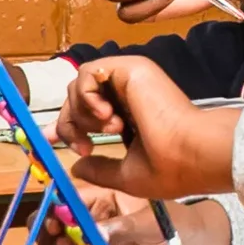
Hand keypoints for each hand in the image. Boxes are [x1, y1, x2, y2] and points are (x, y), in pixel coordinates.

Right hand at [35, 197, 231, 244]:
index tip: (57, 228)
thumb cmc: (173, 222)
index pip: (63, 201)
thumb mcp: (150, 220)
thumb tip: (92, 235)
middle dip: (50, 241)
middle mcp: (86, 222)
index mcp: (98, 198)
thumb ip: (123, 226)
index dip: (52, 213)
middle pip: (48, 229)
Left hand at [54, 57, 241, 200]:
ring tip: (111, 129)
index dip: (66, 123)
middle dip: (69, 124)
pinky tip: (106, 115)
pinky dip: (87, 95)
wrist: (191, 153)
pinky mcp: (131, 68)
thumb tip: (77, 166)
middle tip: (83, 147)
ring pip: (80, 84)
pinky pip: (89, 73)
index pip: (88, 111)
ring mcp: (130, 79)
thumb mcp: (126, 176)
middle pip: (78, 97)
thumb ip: (100, 169)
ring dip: (83, 112)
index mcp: (129, 115)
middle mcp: (128, 94)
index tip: (52, 140)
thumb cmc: (168, 167)